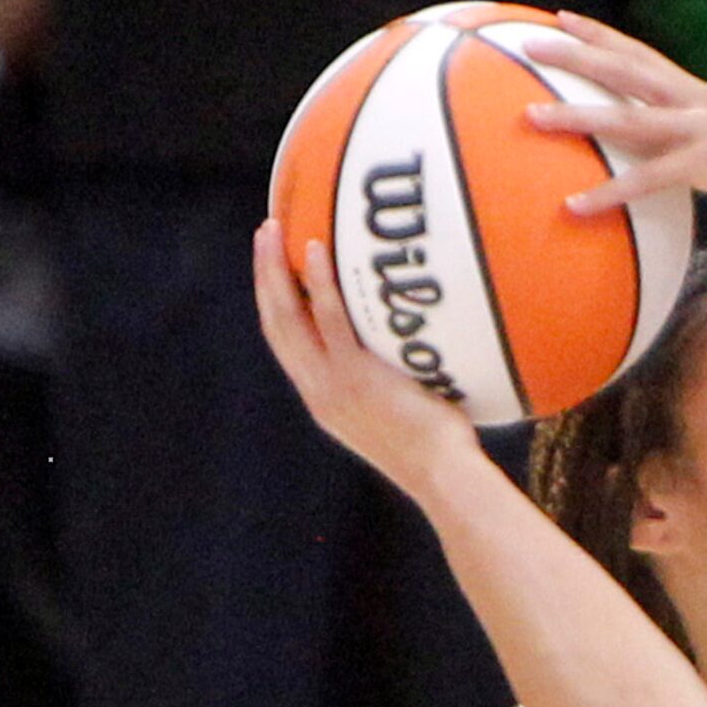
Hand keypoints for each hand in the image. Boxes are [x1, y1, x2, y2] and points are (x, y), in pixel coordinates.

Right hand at [251, 222, 480, 495]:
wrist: (442, 477)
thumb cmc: (437, 449)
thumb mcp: (397, 412)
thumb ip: (387, 379)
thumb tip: (411, 342)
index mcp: (322, 399)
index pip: (286, 343)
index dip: (274, 302)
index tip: (272, 269)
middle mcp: (317, 390)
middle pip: (275, 323)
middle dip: (263, 275)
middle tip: (264, 234)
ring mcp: (332, 383)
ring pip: (288, 316)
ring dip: (276, 269)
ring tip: (274, 229)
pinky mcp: (356, 377)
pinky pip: (331, 320)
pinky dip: (319, 283)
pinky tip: (315, 250)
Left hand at [524, 12, 706, 236]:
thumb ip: (692, 145)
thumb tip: (661, 160)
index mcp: (700, 97)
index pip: (642, 55)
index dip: (601, 36)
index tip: (561, 19)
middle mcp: (697, 104)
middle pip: (626, 70)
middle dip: (575, 55)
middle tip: (529, 44)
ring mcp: (703, 131)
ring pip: (628, 118)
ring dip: (577, 117)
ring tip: (531, 118)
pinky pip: (648, 178)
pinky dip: (610, 192)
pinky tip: (577, 204)